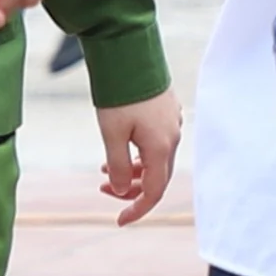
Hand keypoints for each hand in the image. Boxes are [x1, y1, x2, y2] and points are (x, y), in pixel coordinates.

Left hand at [93, 90, 182, 224]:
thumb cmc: (119, 94)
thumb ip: (117, 166)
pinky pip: (156, 143)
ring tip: (104, 169)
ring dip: (132, 170)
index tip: (119, 221)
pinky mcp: (166, 111)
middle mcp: (172, 138)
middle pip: (155, 177)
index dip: (137, 209)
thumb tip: (120, 189)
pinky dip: (137, 153)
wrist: (130, 53)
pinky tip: (120, 147)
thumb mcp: (111, 134)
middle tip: (103, 189)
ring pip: (155, 159)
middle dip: (130, 188)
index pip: (154, 191)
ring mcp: (172, 123)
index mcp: (161, 147)